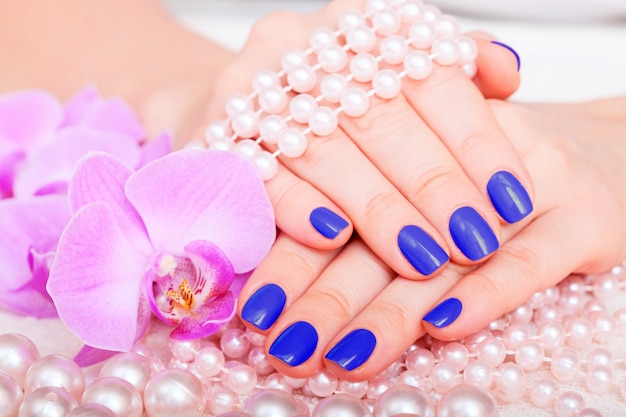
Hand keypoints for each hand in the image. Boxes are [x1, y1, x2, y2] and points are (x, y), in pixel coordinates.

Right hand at [203, 0, 530, 281]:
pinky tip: (334, 237)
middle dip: (434, 187)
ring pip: (328, 151)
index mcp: (360, 22)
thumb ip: (454, 70)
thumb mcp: (394, 71)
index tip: (512, 200)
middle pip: (383, 118)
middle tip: (473, 242)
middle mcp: (305, 43)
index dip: (477, 142)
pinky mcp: (213, 135)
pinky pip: (259, 172)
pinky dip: (299, 206)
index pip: (433, 77)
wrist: (231, 99)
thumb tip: (507, 73)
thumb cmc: (329, 98)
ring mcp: (252, 86)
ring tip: (423, 258)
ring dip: (379, 210)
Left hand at [240, 96, 625, 380]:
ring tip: (347, 359)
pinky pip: (529, 261)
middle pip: (379, 242)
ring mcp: (518, 196)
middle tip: (288, 348)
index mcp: (403, 161)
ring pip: (444, 258)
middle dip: (329, 301)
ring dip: (393, 312)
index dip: (292, 262)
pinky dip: (487, 294)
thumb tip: (284, 278)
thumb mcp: (429, 191)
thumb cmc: (491, 185)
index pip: (336, 214)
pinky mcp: (582, 217)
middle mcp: (453, 174)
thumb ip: (364, 220)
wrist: (599, 155)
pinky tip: (448, 327)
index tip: (256, 310)